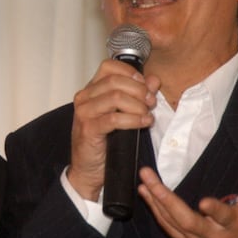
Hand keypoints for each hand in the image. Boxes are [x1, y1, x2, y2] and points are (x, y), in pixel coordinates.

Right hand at [68, 59, 158, 200]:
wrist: (89, 170)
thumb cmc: (103, 143)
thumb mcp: (123, 114)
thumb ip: (137, 94)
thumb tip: (153, 80)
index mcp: (91, 90)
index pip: (109, 66)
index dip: (131, 73)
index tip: (145, 85)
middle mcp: (84, 98)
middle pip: (115, 80)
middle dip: (139, 90)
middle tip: (151, 102)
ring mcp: (84, 113)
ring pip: (115, 97)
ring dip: (138, 105)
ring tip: (147, 115)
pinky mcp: (88, 129)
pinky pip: (114, 118)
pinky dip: (133, 119)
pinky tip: (143, 123)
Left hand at [137, 152, 237, 237]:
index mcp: (234, 225)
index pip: (224, 217)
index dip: (215, 211)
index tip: (203, 202)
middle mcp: (213, 236)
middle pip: (186, 220)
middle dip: (165, 198)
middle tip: (149, 178)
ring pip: (172, 223)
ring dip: (155, 203)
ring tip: (143, 182)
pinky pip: (169, 228)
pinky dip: (157, 212)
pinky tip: (147, 195)